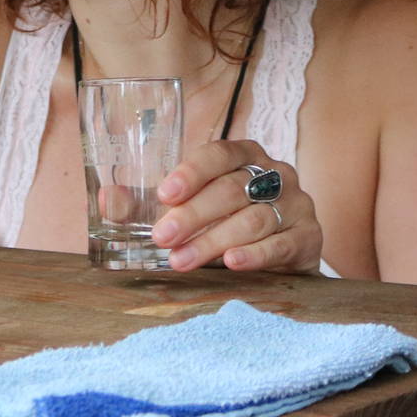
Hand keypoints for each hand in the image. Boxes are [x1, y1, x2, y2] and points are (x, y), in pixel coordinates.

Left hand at [150, 141, 322, 273]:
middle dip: (193, 214)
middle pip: (232, 189)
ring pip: (253, 218)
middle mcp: (275, 173)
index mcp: (244, 156)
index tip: (163, 194)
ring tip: (182, 260)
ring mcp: (297, 203)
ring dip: (214, 241)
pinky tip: (231, 263)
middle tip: (162, 238)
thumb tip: (108, 199)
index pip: (219, 153)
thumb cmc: (225, 225)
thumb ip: (145, 206)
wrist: (280, 258)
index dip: (192, 171)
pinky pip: (282, 243)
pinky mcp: (309, 236)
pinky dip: (255, 254)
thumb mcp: (186, 212)